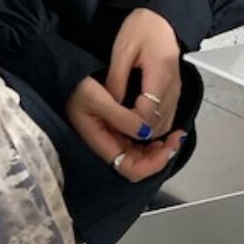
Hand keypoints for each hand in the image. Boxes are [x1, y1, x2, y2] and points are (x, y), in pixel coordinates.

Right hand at [65, 75, 184, 182]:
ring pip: (140, 152)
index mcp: (100, 142)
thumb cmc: (76, 86)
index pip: (130, 169)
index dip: (152, 165)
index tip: (167, 148)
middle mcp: (107, 144)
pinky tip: (159, 125)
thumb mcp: (97, 97)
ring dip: (158, 147)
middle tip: (176, 137)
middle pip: (138, 164)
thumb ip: (121, 117)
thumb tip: (146, 133)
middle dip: (160, 155)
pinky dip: (152, 136)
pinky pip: (137, 139)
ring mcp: (112, 136)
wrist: (67, 74)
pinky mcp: (115, 126)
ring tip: (172, 133)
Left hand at [104, 7, 182, 139]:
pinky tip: (139, 123)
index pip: (147, 112)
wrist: (163, 16)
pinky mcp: (176, 90)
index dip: (130, 123)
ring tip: (125, 130)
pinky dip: (155, 124)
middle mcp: (173, 87)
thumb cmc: (142, 27)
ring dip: (147, 131)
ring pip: (165, 124)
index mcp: (160, 75)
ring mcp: (177, 90)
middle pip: (158, 124)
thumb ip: (117, 79)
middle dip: (138, 132)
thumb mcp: (122, 49)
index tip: (113, 123)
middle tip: (116, 131)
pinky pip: (168, 116)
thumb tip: (110, 103)